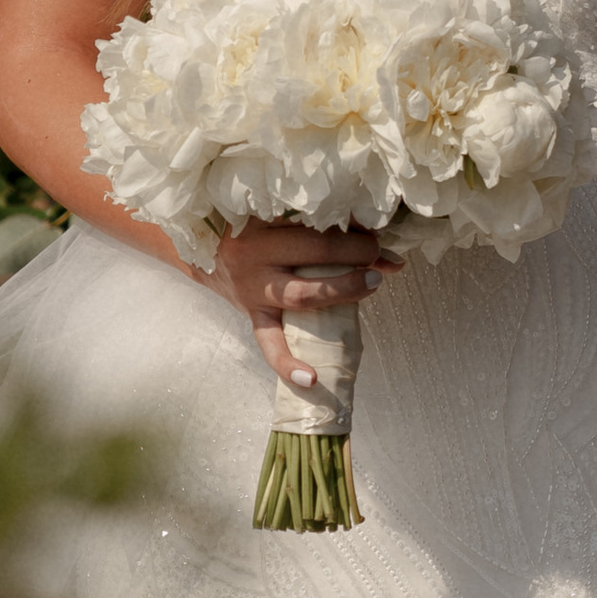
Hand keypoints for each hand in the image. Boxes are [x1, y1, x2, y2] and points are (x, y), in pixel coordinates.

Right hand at [210, 221, 403, 389]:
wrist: (205, 255)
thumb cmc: (255, 234)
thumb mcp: (282, 224)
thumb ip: (330, 231)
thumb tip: (391, 257)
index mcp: (266, 222)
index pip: (316, 219)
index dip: (351, 225)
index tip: (372, 229)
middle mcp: (257, 253)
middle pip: (316, 251)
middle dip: (356, 252)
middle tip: (376, 255)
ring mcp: (253, 288)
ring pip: (302, 294)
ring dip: (344, 290)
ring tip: (372, 284)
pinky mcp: (253, 315)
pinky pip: (270, 343)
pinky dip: (288, 364)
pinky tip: (311, 378)